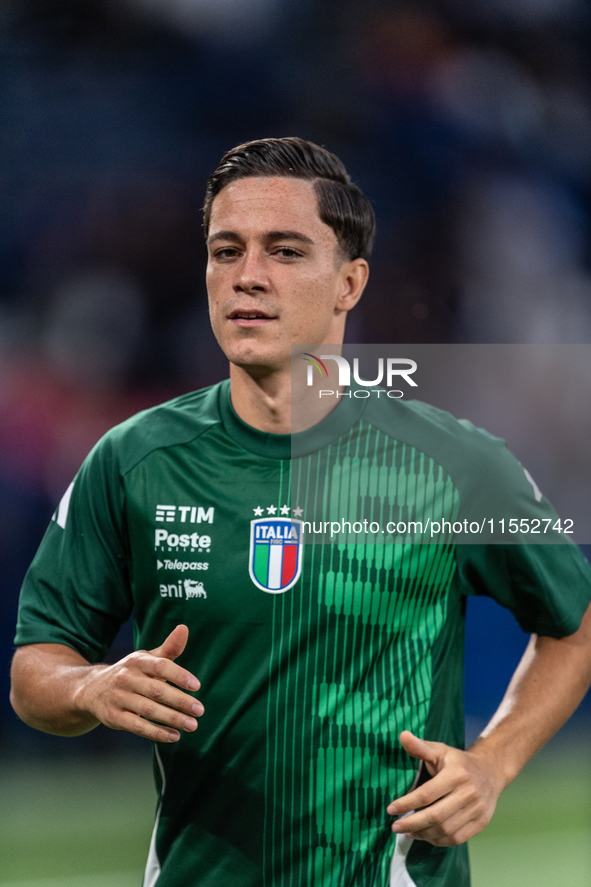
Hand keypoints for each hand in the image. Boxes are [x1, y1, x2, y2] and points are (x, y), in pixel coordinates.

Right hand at [75, 624, 203, 742]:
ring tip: (192, 725)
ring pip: (148, 710)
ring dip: (172, 718)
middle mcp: (127, 678)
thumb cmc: (131, 672)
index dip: (179, 675)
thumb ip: (168, 649)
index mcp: (137, 661)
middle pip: (157, 690)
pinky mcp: (113, 717)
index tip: (197, 686)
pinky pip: (137, 726)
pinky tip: (174, 736)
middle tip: (200, 710)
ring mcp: (119, 698)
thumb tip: (184, 627)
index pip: (161, 665)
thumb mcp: (147, 659)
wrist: (92, 689)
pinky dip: (157, 732)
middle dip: (180, 701)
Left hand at [386, 730, 502, 845]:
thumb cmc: (458, 761)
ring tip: (407, 832)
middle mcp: (468, 793)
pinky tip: (425, 835)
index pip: (427, 794)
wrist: (490, 771)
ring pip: (446, 830)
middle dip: (412, 824)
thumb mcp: (440, 750)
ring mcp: (477, 810)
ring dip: (423, 834)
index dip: (407, 803)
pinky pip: (457, 838)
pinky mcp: (481, 823)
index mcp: (456, 774)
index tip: (390, 809)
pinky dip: (439, 841)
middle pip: (436, 816)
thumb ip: (420, 747)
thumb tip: (402, 735)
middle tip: (395, 826)